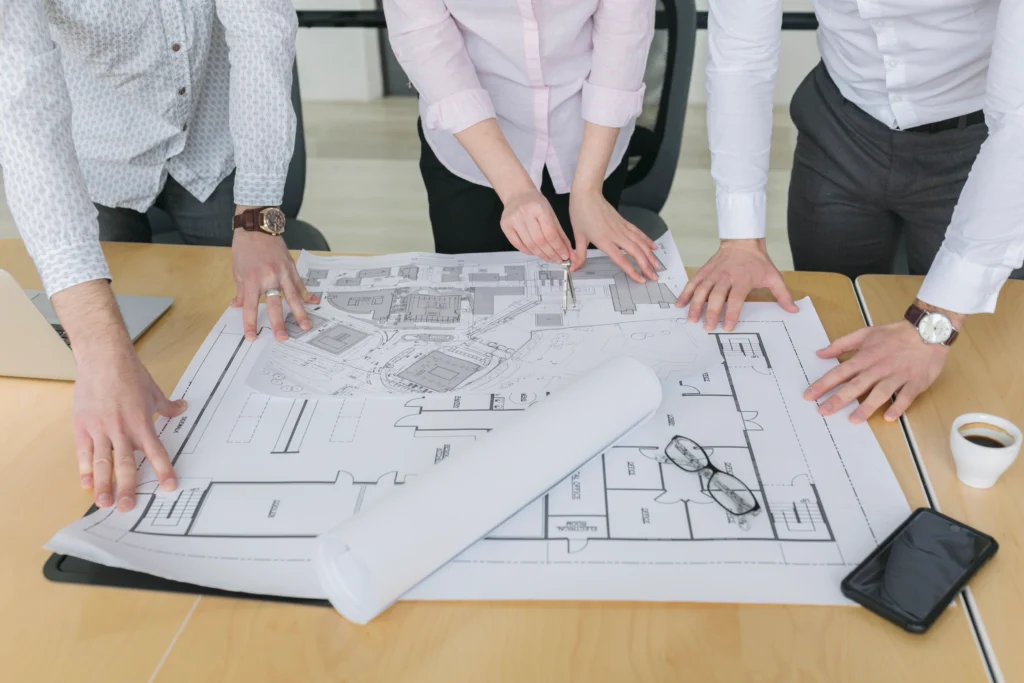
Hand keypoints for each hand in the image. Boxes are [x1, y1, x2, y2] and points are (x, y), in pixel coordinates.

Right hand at [72, 343, 186, 510]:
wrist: (103, 359)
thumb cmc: (130, 375)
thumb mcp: (154, 391)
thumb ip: (168, 406)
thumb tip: (183, 408)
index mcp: (142, 423)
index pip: (156, 452)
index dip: (163, 470)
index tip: (169, 487)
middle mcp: (121, 429)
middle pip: (126, 463)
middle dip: (127, 487)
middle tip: (127, 507)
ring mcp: (100, 429)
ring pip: (102, 462)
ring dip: (103, 484)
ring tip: (104, 503)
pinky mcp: (82, 426)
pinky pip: (83, 452)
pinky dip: (84, 469)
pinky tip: (86, 484)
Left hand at [231, 218, 318, 341]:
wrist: (257, 227)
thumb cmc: (245, 248)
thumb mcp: (237, 270)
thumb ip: (240, 291)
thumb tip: (237, 305)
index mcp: (251, 280)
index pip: (250, 306)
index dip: (250, 323)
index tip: (251, 337)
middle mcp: (268, 278)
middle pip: (274, 305)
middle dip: (279, 323)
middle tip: (283, 338)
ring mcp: (282, 272)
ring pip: (292, 297)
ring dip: (300, 313)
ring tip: (305, 326)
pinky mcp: (291, 267)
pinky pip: (300, 284)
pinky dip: (306, 294)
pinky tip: (314, 302)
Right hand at [500, 189, 571, 263]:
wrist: (518, 194)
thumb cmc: (536, 204)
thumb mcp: (551, 214)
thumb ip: (560, 234)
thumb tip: (569, 252)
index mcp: (539, 208)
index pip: (550, 233)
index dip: (558, 248)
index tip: (564, 256)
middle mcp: (525, 213)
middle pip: (539, 241)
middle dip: (550, 254)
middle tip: (557, 260)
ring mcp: (513, 220)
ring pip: (529, 245)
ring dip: (540, 255)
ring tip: (548, 258)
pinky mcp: (505, 226)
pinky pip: (517, 245)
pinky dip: (528, 251)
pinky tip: (535, 253)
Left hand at [568, 190, 659, 283]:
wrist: (587, 194)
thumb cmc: (581, 213)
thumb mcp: (578, 236)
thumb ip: (579, 254)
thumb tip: (574, 267)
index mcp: (604, 240)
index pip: (621, 259)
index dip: (632, 271)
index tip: (640, 279)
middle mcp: (616, 235)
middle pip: (636, 252)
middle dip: (647, 266)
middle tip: (654, 276)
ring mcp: (622, 228)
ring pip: (640, 243)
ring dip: (650, 255)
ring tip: (657, 265)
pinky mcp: (624, 222)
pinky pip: (639, 233)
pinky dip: (647, 241)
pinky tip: (653, 247)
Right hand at [676, 239, 796, 330]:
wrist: (742, 241)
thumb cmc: (757, 262)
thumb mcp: (773, 276)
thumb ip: (782, 295)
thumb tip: (793, 310)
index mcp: (742, 280)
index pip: (736, 299)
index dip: (731, 313)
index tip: (727, 326)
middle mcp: (726, 277)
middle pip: (716, 296)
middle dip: (710, 312)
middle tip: (706, 327)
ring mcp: (713, 274)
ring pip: (701, 290)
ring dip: (695, 305)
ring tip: (691, 319)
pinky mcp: (705, 272)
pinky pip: (693, 283)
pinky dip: (685, 294)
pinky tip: (679, 305)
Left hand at [803, 320, 949, 422]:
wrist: (929, 330)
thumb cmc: (895, 334)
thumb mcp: (865, 333)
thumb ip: (841, 344)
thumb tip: (820, 353)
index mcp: (865, 357)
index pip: (840, 372)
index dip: (823, 384)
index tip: (809, 395)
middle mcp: (879, 368)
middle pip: (856, 385)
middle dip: (838, 399)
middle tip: (823, 411)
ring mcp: (897, 376)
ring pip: (880, 393)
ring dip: (867, 406)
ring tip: (854, 420)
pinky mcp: (915, 382)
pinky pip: (906, 397)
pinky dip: (898, 407)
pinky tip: (888, 418)